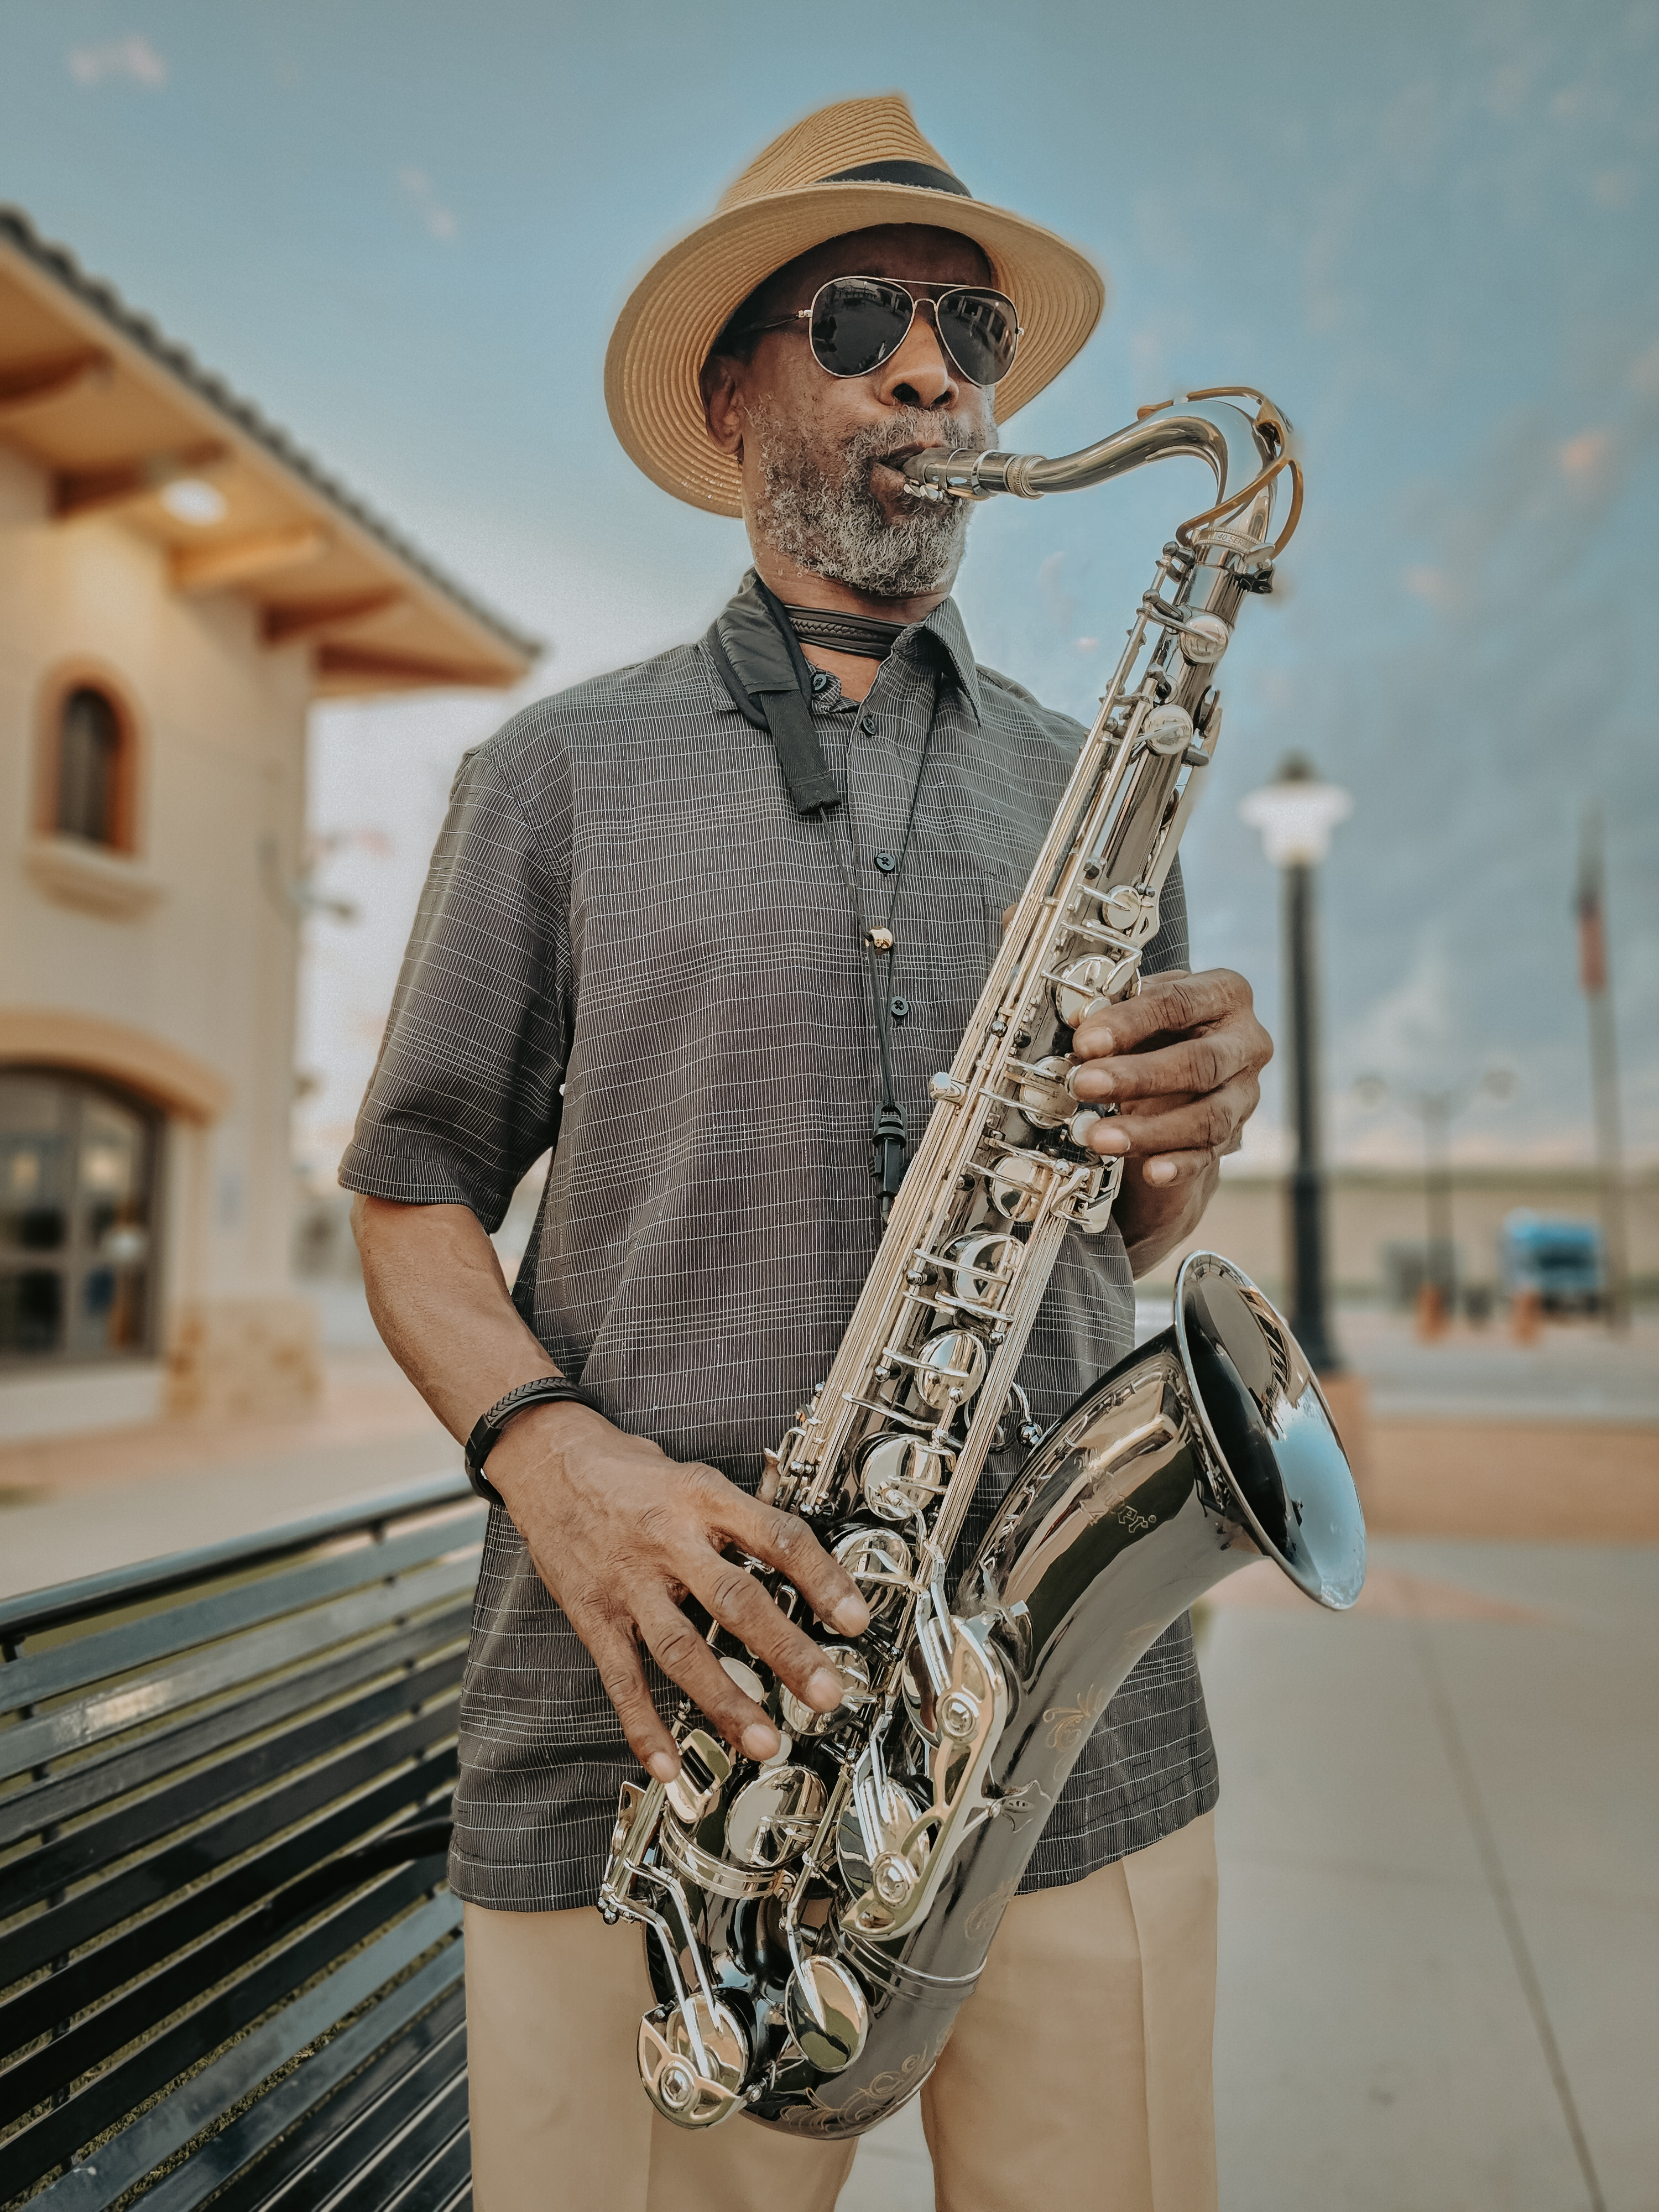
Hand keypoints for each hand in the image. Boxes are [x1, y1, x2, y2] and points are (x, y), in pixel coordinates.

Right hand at [485, 1404, 869, 1784]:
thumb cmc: (627, 1471)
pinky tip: (667, 1763)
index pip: (776, 1537)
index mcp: (703, 1499)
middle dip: (786, 1651)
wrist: (546, 1459)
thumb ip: (741, 1517)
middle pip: (735, 1599)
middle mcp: (669, 1540)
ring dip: (725, 1699)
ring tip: (764, 1740)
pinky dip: (644, 1724)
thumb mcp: (693, 1475)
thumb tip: (800, 1560)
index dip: (822, 1577)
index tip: (855, 1618)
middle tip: (827, 1692)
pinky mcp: (593, 1613)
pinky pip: (621, 1677)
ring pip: (681, 1648)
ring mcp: (629, 1582)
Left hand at [1069, 968, 1271, 1187]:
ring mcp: (1244, 1092)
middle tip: (1085, 1084)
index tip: (1086, 1041)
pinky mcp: (1234, 1133)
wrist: (1188, 1062)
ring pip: (1207, 1117)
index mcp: (1225, 994)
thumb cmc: (1164, 1024)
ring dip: (1149, 1130)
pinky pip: (1207, 1154)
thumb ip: (1117, 1009)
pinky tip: (1151, 1172)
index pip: (1178, 1003)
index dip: (1128, 1022)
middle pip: (1199, 1063)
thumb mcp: (1144, 1004)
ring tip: (1099, 1137)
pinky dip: (1177, 1165)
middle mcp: (1246, 1042)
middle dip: (1137, 1077)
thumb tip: (1080, 1024)